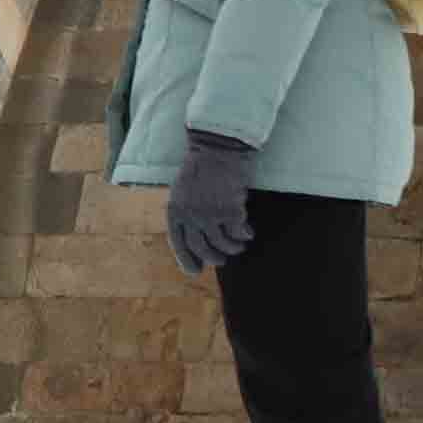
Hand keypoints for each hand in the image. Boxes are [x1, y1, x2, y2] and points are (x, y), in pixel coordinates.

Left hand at [166, 132, 256, 275]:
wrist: (216, 150)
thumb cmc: (200, 170)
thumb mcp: (182, 193)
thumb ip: (186, 214)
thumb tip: (196, 240)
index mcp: (175, 211)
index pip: (178, 243)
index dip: (187, 260)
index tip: (195, 271)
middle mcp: (191, 216)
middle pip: (202, 249)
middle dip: (214, 258)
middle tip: (222, 260)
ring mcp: (210, 215)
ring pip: (224, 245)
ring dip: (233, 248)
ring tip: (239, 246)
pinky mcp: (230, 212)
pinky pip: (239, 233)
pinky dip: (245, 235)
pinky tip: (248, 232)